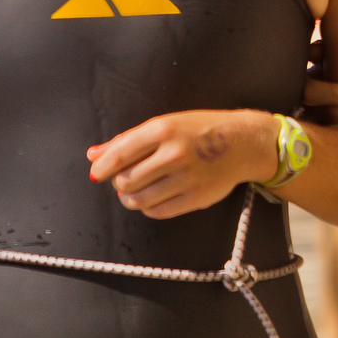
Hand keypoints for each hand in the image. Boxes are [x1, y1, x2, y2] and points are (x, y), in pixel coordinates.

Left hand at [86, 109, 276, 218]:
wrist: (242, 143)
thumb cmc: (200, 130)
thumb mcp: (166, 125)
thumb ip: (128, 140)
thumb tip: (94, 155)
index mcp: (163, 130)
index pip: (120, 154)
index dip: (103, 167)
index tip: (97, 174)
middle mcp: (174, 153)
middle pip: (126, 180)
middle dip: (120, 183)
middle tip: (126, 179)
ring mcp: (186, 177)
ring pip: (139, 200)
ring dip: (130, 199)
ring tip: (134, 192)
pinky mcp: (196, 198)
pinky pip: (158, 212)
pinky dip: (148, 208)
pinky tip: (152, 198)